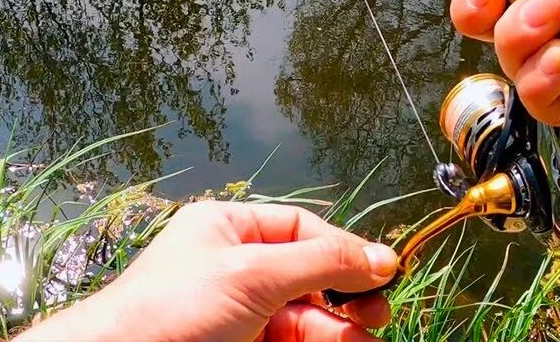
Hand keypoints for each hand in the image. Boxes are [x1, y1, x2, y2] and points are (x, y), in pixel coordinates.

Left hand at [17, 201, 396, 341]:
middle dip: (347, 295)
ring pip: (306, 317)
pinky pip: (292, 340)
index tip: (381, 275)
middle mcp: (235, 268)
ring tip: (363, 338)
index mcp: (229, 230)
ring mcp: (238, 313)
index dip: (344, 250)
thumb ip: (323, 262)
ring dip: (339, 329)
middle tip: (378, 316)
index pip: (302, 229)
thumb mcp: (254, 273)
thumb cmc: (174, 310)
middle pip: (310, 276)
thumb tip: (385, 258)